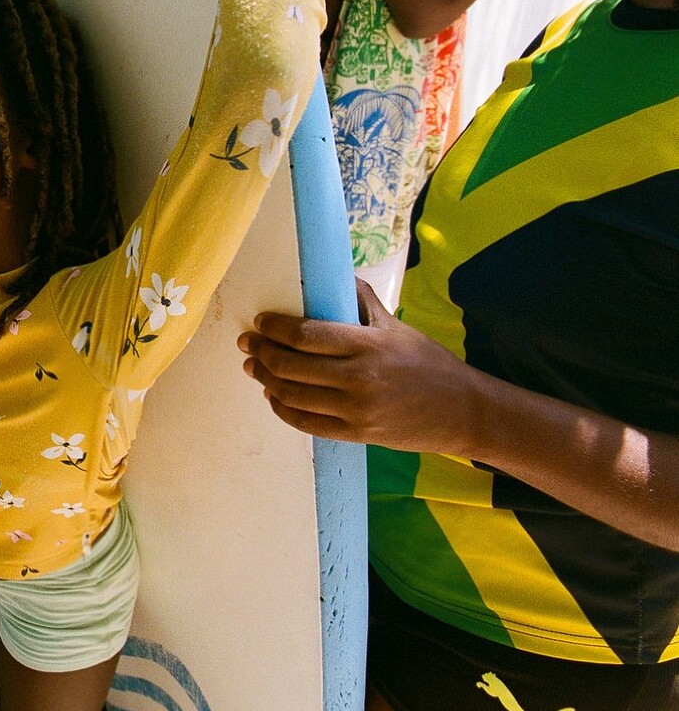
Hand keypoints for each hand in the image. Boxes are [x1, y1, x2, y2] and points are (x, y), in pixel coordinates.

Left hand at [237, 279, 482, 454]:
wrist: (461, 411)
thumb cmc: (428, 363)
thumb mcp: (397, 326)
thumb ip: (363, 302)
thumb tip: (336, 276)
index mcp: (368, 345)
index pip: (305, 334)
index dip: (274, 328)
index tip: (260, 322)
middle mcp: (358, 378)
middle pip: (290, 365)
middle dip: (261, 352)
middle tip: (248, 343)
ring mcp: (355, 410)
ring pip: (291, 394)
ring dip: (265, 379)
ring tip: (254, 366)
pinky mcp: (355, 434)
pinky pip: (304, 423)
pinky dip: (281, 408)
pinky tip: (273, 395)